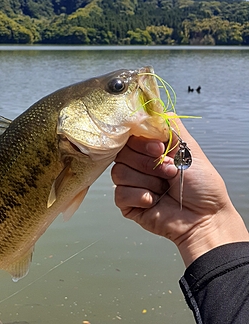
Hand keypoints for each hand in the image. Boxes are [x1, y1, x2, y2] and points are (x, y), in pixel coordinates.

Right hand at [111, 119, 248, 265]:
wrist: (204, 218)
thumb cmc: (202, 186)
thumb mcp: (189, 148)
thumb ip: (170, 126)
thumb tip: (153, 105)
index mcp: (151, 151)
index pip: (130, 136)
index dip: (141, 141)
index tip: (159, 148)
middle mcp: (140, 165)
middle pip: (121, 153)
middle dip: (147, 163)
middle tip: (169, 171)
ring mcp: (133, 184)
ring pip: (119, 172)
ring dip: (146, 180)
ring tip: (164, 188)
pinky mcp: (128, 204)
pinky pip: (119, 193)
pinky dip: (139, 196)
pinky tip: (153, 200)